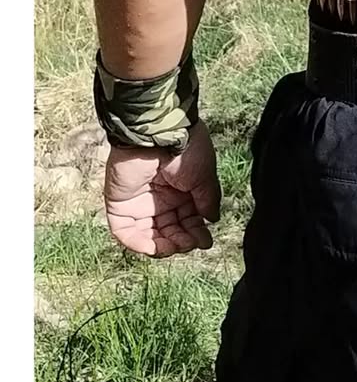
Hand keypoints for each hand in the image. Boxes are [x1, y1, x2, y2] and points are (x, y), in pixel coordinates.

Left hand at [103, 120, 221, 256]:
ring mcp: (140, 203)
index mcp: (182, 190)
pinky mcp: (120, 206)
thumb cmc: (187, 150)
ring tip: (176, 246)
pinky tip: (155, 246)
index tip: (205, 241)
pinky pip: (126, 232)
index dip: (196, 233)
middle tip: (191, 243)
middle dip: (182, 240)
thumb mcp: (205, 176)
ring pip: (149, 235)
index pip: (188, 220)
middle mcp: (161, 198)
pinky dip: (138, 244)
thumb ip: (207, 200)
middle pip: (170, 230)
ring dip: (163, 246)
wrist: (159, 135)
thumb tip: (212, 220)